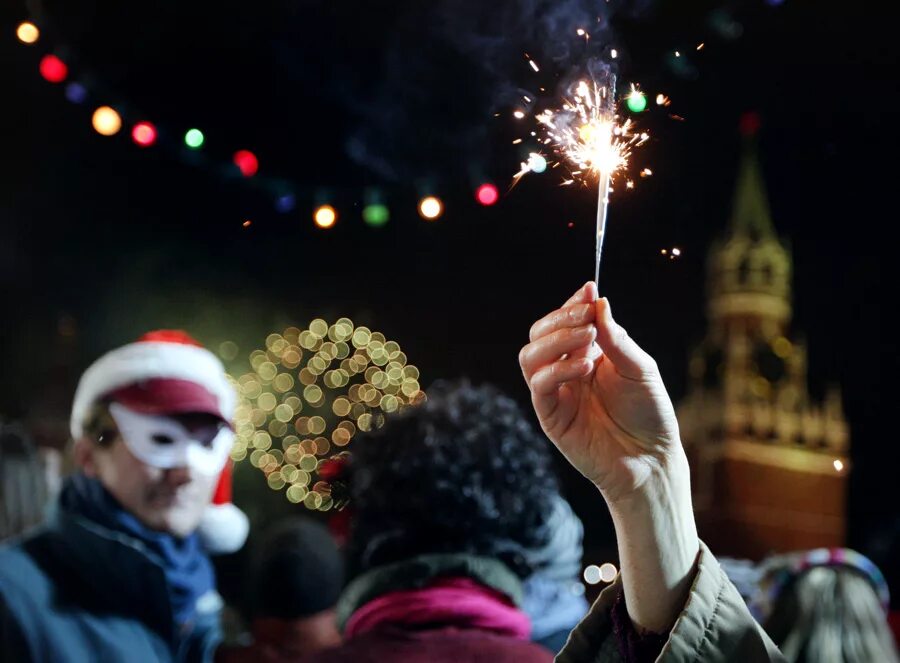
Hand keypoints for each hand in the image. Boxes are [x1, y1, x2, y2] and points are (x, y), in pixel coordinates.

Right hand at [518, 281, 681, 503]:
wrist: (651, 459)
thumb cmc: (649, 414)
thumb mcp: (640, 368)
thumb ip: (617, 338)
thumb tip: (599, 302)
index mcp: (586, 354)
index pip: (564, 321)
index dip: (572, 304)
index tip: (589, 290)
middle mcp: (566, 370)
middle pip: (539, 334)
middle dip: (560, 319)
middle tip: (586, 316)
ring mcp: (556, 392)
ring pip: (530, 356)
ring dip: (556, 340)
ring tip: (588, 338)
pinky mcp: (550, 416)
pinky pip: (539, 385)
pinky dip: (558, 370)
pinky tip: (584, 367)